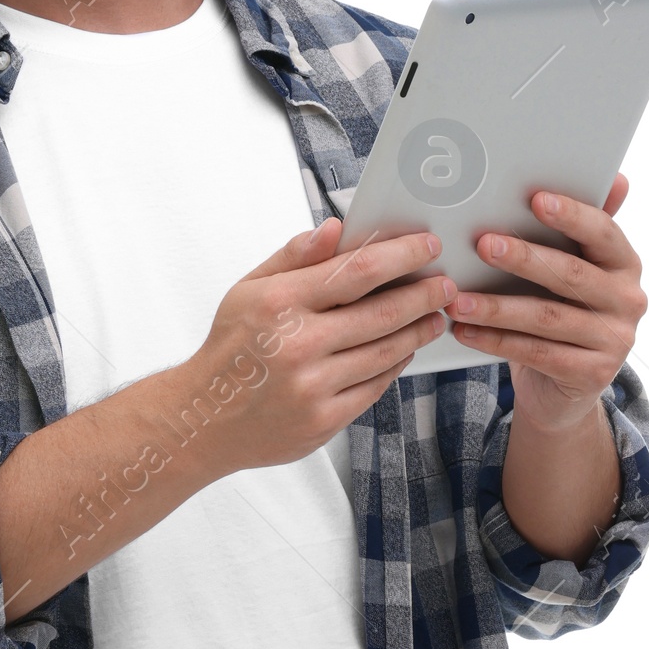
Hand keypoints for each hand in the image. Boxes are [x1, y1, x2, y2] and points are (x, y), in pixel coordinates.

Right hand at [194, 215, 455, 469]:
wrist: (203, 420)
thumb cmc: (230, 349)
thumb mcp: (248, 290)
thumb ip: (294, 257)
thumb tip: (336, 229)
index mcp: (279, 303)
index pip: (356, 271)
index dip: (400, 256)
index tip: (426, 246)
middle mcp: (298, 345)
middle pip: (381, 313)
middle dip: (423, 294)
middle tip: (445, 284)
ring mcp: (313, 387)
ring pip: (386, 351)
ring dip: (418, 330)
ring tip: (435, 316)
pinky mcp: (324, 420)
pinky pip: (375, 386)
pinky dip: (396, 364)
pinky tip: (405, 349)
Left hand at [443, 173, 645, 434]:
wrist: (565, 390)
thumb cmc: (564, 314)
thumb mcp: (574, 272)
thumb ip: (582, 232)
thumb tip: (616, 180)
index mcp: (625, 265)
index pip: (603, 233)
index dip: (572, 215)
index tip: (536, 199)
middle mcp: (628, 300)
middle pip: (570, 274)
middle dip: (524, 258)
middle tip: (483, 244)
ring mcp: (614, 341)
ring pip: (547, 318)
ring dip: (497, 307)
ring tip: (457, 299)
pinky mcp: (592, 374)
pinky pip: (536, 353)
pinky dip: (495, 341)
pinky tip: (464, 330)